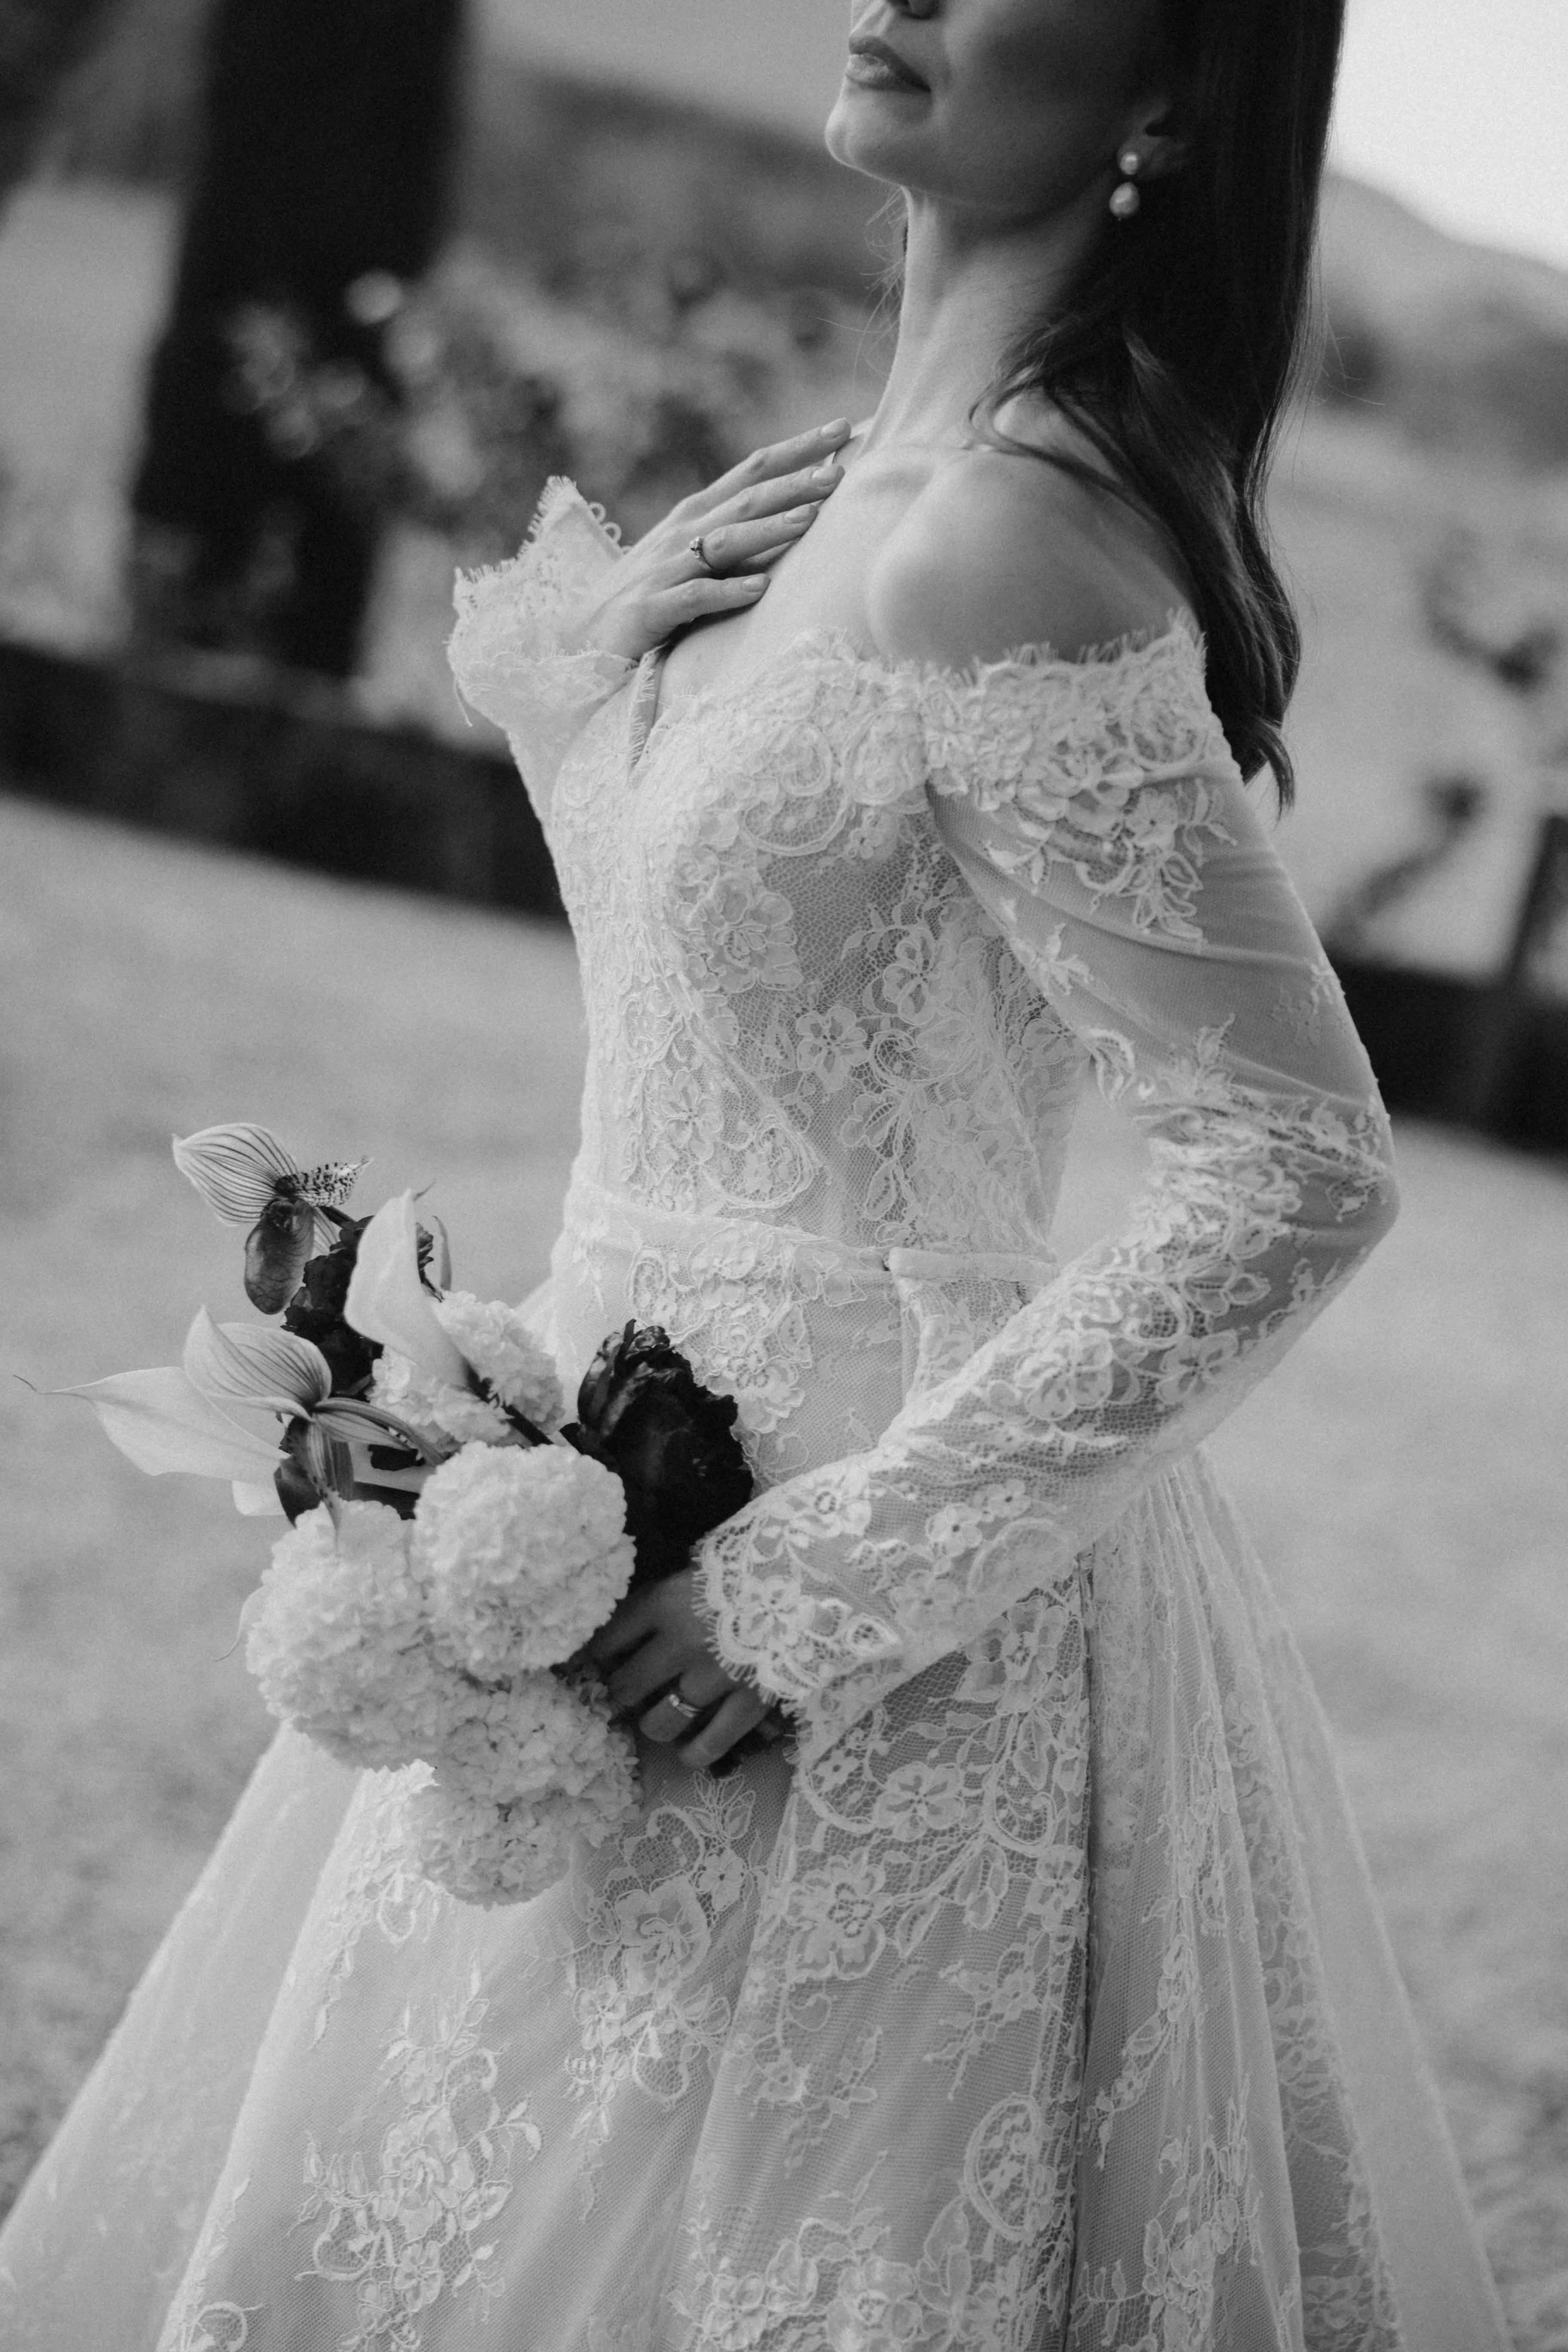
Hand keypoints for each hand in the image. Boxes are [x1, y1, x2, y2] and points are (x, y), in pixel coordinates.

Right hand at [559, 419, 852, 665]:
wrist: (582, 637)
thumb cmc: (650, 596)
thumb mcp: (694, 555)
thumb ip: (736, 534)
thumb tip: (799, 516)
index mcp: (696, 513)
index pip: (753, 470)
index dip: (797, 448)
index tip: (843, 428)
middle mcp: (683, 532)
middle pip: (747, 498)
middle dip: (795, 481)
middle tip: (839, 471)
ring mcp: (666, 568)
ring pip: (726, 542)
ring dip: (769, 529)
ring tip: (812, 519)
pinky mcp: (653, 609)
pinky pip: (696, 596)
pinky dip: (728, 591)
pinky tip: (760, 590)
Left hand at [585, 1567, 775, 1770]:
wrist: (817, 1572)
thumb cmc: (760, 1558)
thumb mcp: (705, 1559)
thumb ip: (673, 1587)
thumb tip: (645, 1606)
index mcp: (664, 1602)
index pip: (608, 1638)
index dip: (595, 1655)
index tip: (593, 1662)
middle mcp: (679, 1645)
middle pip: (626, 1686)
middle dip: (620, 1693)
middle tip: (624, 1694)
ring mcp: (712, 1679)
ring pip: (659, 1723)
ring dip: (654, 1724)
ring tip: (658, 1719)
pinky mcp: (747, 1703)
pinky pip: (709, 1744)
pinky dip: (694, 1753)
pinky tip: (687, 1752)